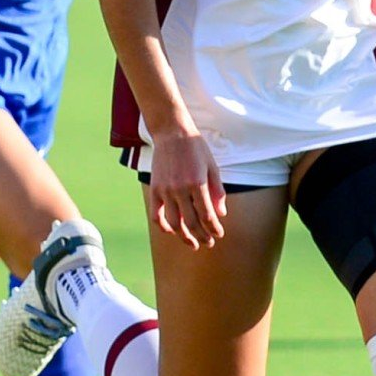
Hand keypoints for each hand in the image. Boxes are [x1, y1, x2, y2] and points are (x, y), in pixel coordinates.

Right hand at [147, 130, 226, 249]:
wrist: (172, 133)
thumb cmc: (195, 148)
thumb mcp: (212, 166)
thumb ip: (217, 191)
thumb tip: (221, 214)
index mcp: (197, 183)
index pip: (207, 215)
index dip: (214, 228)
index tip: (218, 234)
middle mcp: (180, 189)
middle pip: (192, 222)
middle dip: (202, 236)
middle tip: (208, 243)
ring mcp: (165, 190)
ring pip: (174, 223)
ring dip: (184, 236)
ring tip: (192, 243)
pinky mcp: (155, 189)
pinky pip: (156, 214)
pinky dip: (163, 226)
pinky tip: (172, 231)